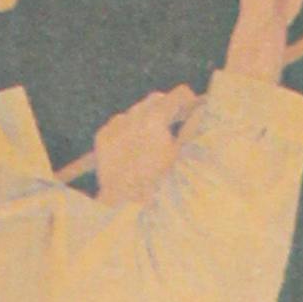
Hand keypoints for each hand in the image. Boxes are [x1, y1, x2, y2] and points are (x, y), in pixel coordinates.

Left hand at [88, 85, 196, 207]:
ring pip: (136, 110)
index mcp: (155, 119)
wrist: (124, 207)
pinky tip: (133, 148)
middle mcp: (133, 117)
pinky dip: (128, 129)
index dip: (189, 100)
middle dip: (167, 107)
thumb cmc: (159, 185)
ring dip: (146, 118)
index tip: (192, 109)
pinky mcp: (102, 137)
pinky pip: (119, 123)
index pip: (178, 94)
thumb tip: (200, 112)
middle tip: (176, 120)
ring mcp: (115, 126)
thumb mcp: (182, 157)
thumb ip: (191, 130)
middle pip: (155, 99)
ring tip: (152, 139)